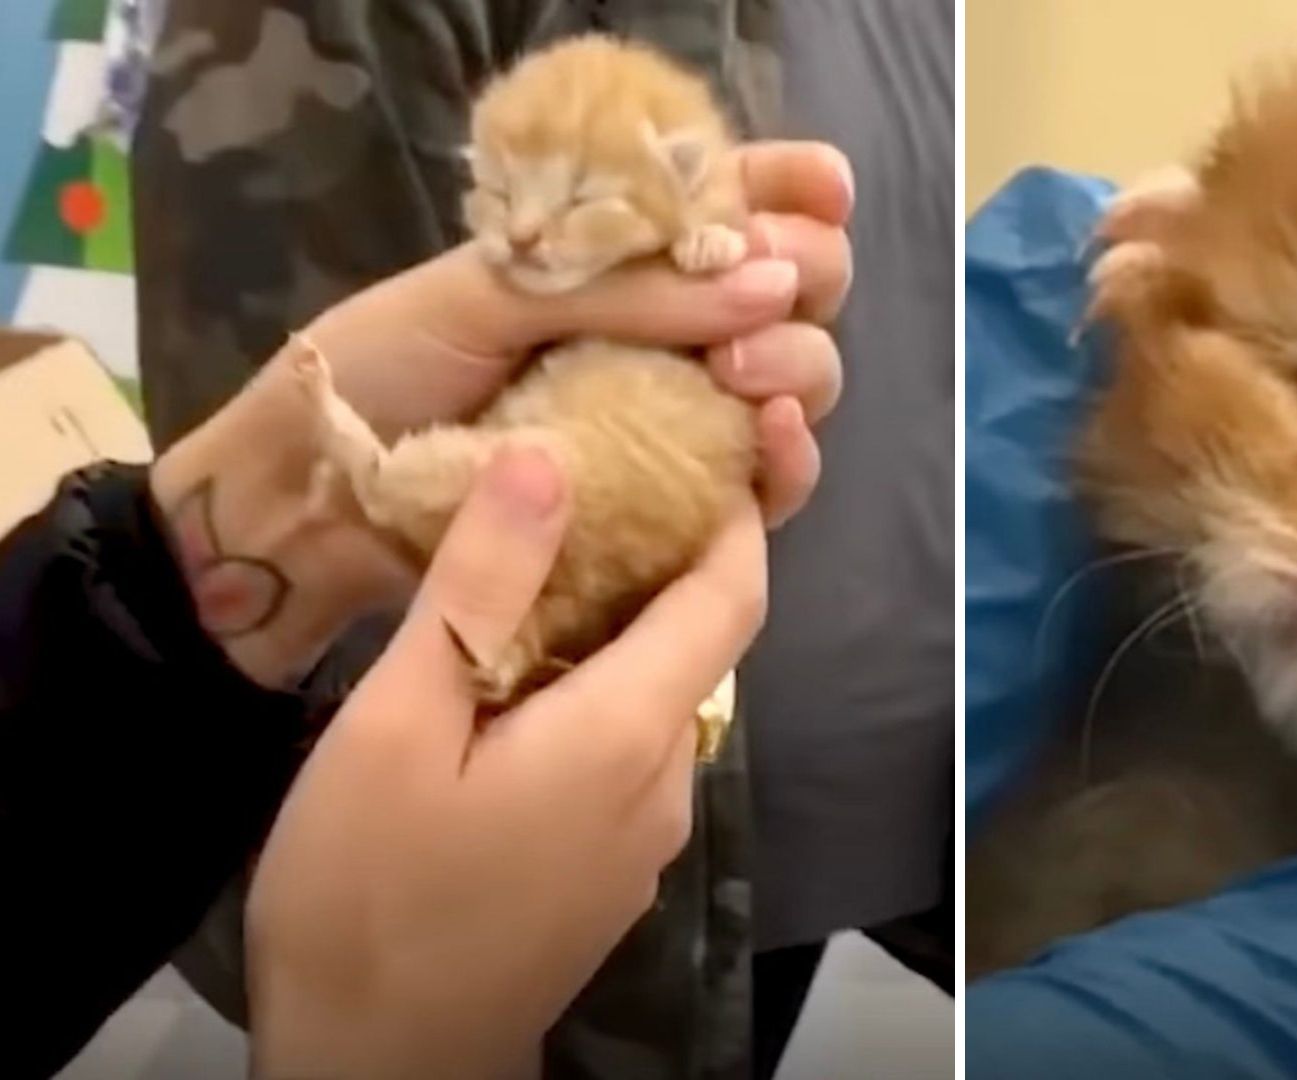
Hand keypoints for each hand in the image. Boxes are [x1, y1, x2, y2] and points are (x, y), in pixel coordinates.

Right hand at [245, 446, 766, 1077]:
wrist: (379, 1069)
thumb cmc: (368, 897)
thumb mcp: (398, 726)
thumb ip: (481, 590)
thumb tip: (550, 461)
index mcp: (629, 732)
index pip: (733, 596)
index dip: (734, 516)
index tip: (699, 448)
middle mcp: (667, 782)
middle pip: (696, 644)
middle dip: (658, 559)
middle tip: (584, 484)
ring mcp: (647, 839)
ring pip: (655, 701)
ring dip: (615, 632)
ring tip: (530, 567)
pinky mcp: (613, 874)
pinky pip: (625, 756)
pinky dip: (593, 697)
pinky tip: (513, 682)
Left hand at [305, 139, 852, 524]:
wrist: (325, 495)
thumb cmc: (390, 368)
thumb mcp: (492, 291)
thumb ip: (628, 283)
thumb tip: (768, 280)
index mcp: (628, 251)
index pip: (742, 201)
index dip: (795, 188)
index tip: (820, 189)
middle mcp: (675, 328)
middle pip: (799, 288)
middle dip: (810, 273)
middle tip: (764, 288)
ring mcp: (685, 416)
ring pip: (802, 379)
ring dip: (800, 362)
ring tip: (744, 375)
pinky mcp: (682, 507)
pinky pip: (772, 483)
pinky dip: (794, 456)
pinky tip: (776, 436)